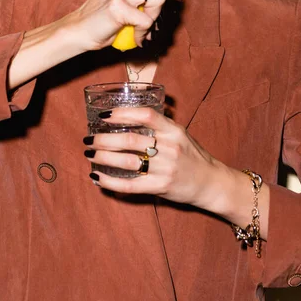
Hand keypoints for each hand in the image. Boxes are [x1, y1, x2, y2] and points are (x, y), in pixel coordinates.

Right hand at [67, 0, 167, 51]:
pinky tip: (135, 37)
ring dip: (153, 18)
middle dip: (159, 3)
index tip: (146, 9)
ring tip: (140, 26)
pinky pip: (147, 20)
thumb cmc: (102, 16)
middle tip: (146, 16)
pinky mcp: (117, 6)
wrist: (79, 30)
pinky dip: (143, 33)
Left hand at [83, 107, 221, 207]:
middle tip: (89, 138)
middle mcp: (169, 148)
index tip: (104, 116)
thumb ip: (160, 126)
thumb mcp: (180, 134)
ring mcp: (165, 168)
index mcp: (173, 131)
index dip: (122, 114)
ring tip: (90, 154)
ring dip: (104, 158)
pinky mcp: (161, 187)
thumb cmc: (192, 156)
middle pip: (130, 141)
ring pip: (128, 162)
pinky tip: (98, 177)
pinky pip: (131, 185)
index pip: (145, 116)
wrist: (211, 183)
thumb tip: (130, 114)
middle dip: (104, 139)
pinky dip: (111, 182)